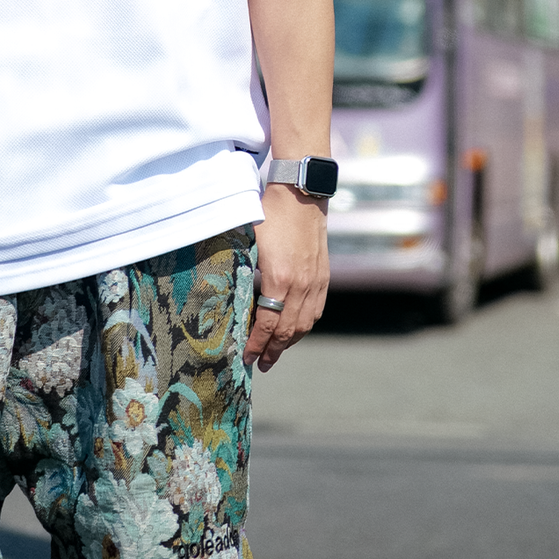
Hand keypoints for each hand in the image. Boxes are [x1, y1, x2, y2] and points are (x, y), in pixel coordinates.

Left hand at [245, 183, 329, 371]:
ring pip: (305, 323)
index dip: (257, 344)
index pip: (267, 324)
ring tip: (276, 352)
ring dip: (290, 342)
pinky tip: (295, 330)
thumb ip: (246, 274)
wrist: (300, 193)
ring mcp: (316, 281)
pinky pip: (316, 310)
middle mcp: (301, 285)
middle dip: (273, 351)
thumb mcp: (250, 244)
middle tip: (261, 365)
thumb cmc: (269, 215)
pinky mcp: (323, 276)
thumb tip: (235, 299)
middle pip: (288, 330)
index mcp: (279, 278)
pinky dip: (305, 325)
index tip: (246, 357)